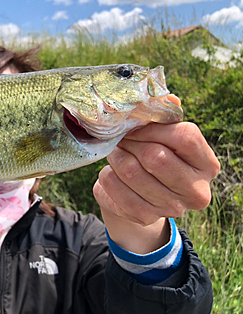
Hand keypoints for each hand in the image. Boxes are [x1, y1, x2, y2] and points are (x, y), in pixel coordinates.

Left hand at [93, 96, 219, 253]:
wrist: (140, 197)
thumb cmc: (155, 158)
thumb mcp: (165, 138)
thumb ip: (165, 117)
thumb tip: (167, 97)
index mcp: (207, 165)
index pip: (184, 137)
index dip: (154, 127)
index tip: (136, 124)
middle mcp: (196, 190)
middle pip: (155, 156)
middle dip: (131, 142)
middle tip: (122, 139)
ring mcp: (171, 208)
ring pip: (130, 170)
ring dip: (117, 157)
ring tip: (117, 154)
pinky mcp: (145, 217)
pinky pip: (115, 187)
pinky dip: (106, 176)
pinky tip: (111, 173)